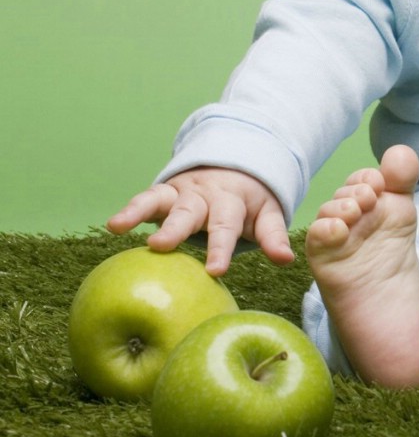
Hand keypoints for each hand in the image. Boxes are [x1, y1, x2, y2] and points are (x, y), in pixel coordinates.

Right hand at [107, 166, 294, 275]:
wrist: (235, 166)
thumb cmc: (249, 202)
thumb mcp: (266, 214)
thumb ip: (273, 236)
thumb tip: (287, 260)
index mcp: (231, 204)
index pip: (227, 228)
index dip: (221, 249)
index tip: (215, 270)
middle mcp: (204, 197)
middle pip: (189, 213)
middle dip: (174, 229)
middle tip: (159, 245)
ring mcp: (181, 193)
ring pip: (159, 200)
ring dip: (139, 211)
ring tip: (118, 225)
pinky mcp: (163, 193)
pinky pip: (144, 199)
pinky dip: (129, 209)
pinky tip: (114, 224)